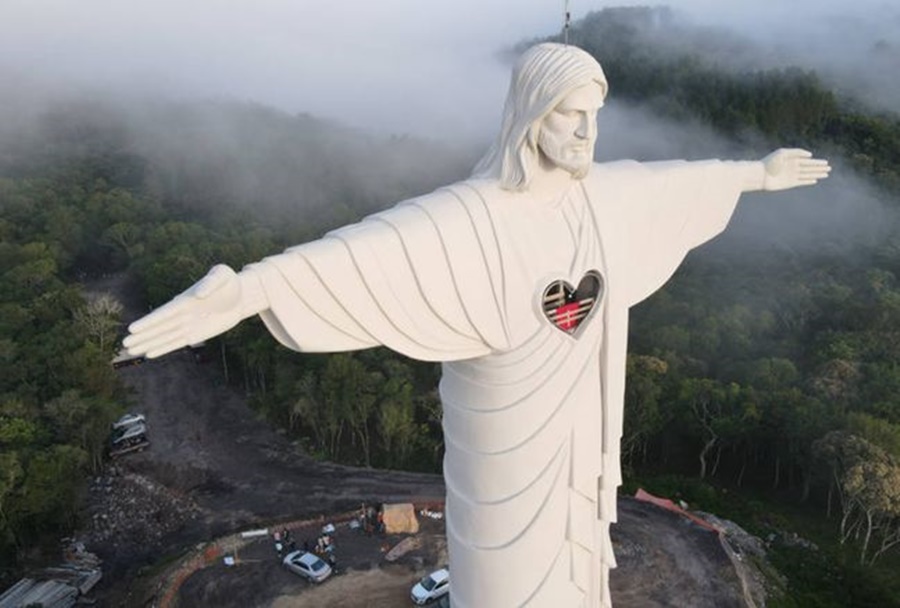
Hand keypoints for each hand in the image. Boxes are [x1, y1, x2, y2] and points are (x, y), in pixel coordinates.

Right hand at [123, 264, 243, 357]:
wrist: (241, 296)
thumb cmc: (229, 282)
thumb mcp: (222, 276)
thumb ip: (210, 283)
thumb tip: (197, 295)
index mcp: (185, 300)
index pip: (164, 313)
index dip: (149, 322)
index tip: (133, 329)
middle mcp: (183, 314)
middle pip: (160, 328)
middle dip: (143, 336)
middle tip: (125, 344)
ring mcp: (188, 325)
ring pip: (165, 337)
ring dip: (149, 344)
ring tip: (131, 351)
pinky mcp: (196, 334)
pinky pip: (177, 343)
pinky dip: (164, 348)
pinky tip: (149, 353)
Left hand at [762, 148, 830, 190]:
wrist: (759, 175)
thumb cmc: (769, 162)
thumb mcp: (783, 153)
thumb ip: (797, 152)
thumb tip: (810, 155)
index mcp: (792, 159)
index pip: (808, 161)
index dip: (817, 162)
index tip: (826, 162)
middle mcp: (793, 168)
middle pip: (809, 168)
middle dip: (819, 168)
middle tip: (829, 168)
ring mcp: (791, 176)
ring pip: (807, 175)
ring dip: (816, 175)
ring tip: (826, 174)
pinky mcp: (789, 184)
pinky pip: (801, 182)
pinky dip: (808, 181)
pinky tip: (815, 180)